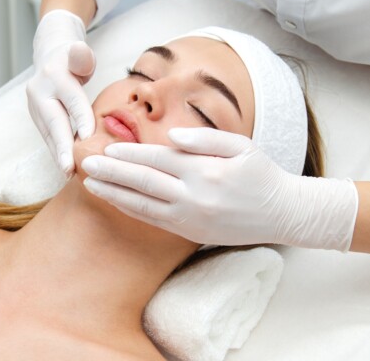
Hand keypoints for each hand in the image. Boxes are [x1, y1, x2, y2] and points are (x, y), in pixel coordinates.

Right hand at [26, 10, 95, 177]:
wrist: (50, 57)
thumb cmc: (74, 59)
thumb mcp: (81, 53)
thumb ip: (82, 55)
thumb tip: (80, 52)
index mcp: (55, 75)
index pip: (72, 101)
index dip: (81, 120)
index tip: (89, 140)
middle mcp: (39, 91)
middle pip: (54, 122)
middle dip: (62, 146)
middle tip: (69, 167)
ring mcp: (34, 105)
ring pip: (48, 132)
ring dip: (58, 154)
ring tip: (68, 172)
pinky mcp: (35, 116)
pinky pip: (47, 135)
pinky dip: (56, 151)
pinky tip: (65, 166)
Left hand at [81, 127, 357, 249]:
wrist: (283, 214)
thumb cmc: (263, 175)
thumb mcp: (242, 146)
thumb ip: (205, 139)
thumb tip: (171, 136)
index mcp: (205, 170)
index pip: (158, 159)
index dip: (130, 153)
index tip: (107, 148)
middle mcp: (193, 196)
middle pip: (143, 181)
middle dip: (112, 172)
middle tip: (85, 164)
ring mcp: (190, 218)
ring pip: (142, 205)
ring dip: (114, 194)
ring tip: (91, 184)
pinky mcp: (190, 232)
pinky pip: (153, 220)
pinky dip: (132, 210)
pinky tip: (116, 201)